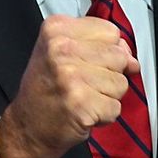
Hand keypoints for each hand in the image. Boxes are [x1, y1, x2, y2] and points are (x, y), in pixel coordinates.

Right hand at [0, 14, 139, 157]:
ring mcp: (70, 76)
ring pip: (121, 83)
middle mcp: (61, 49)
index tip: (87, 61)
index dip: (106, 50)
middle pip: (119, 56)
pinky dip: (104, 115)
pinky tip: (83, 112)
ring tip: (82, 97)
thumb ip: (100, 46)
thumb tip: (131, 57)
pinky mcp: (80, 104)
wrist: (26, 128)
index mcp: (56, 29)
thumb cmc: (44, 89)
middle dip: (109, 74)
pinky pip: (116, 107)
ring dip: (107, 96)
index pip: (111, 31)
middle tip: (82, 83)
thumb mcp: (63, 53)